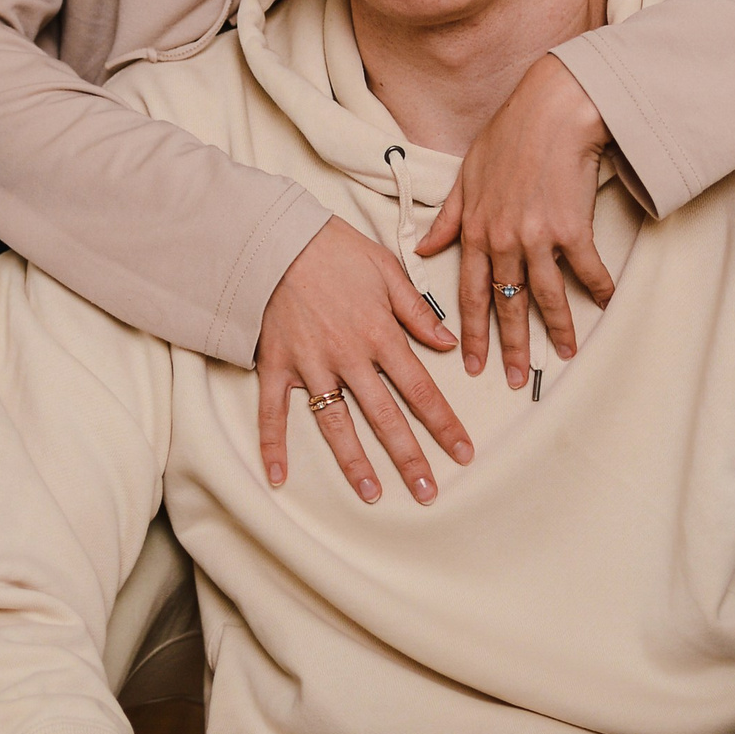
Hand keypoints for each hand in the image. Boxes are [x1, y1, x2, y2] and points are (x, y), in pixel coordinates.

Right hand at [257, 217, 471, 504]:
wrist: (275, 239)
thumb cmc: (333, 249)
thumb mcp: (387, 270)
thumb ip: (418, 311)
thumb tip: (450, 342)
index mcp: (380, 335)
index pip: (421, 389)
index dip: (444, 424)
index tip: (462, 453)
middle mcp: (348, 357)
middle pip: (385, 417)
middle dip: (409, 457)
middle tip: (427, 492)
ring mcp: (310, 365)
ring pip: (336, 423)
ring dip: (354, 462)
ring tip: (372, 494)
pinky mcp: (276, 365)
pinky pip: (272, 412)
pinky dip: (272, 445)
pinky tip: (277, 477)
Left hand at [417, 55, 613, 384]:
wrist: (552, 110)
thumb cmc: (509, 135)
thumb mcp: (467, 175)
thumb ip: (447, 217)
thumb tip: (423, 249)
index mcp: (476, 230)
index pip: (470, 293)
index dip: (471, 332)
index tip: (471, 363)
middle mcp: (503, 240)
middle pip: (506, 305)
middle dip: (510, 348)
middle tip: (515, 379)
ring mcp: (537, 236)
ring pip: (546, 297)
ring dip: (557, 330)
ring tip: (565, 354)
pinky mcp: (571, 228)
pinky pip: (586, 269)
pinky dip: (598, 288)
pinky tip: (606, 303)